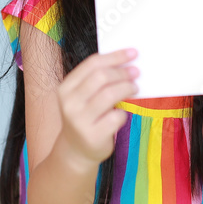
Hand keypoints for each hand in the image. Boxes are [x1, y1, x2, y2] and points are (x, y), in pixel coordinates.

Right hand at [55, 48, 138, 169]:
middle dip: (122, 72)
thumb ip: (96, 80)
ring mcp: (80, 121)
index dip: (114, 56)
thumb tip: (126, 62)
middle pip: (101, 77)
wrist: (76, 150)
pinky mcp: (93, 136)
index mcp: (66, 88)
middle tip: (135, 72)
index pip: (92, 64)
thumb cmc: (84, 117)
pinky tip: (122, 113)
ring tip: (134, 88)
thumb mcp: (82, 96)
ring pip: (109, 95)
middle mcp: (70, 103)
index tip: (132, 53)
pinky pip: (116, 117)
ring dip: (126, 88)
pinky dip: (123, 113)